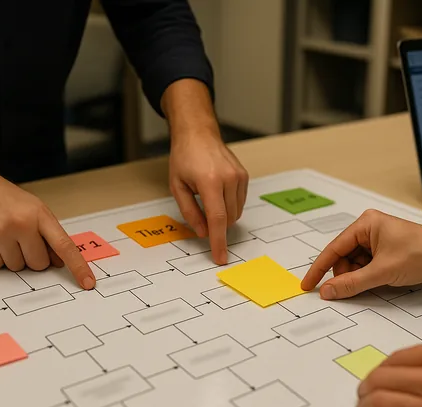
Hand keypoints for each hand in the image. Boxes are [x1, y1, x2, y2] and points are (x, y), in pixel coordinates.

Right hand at [0, 170, 94, 288]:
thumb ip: (50, 235)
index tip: (88, 283)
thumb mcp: (36, 210)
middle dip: (33, 258)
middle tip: (22, 240)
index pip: (64, 246)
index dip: (78, 267)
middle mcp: (21, 223)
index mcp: (39, 215)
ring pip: (16, 267)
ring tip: (5, 236)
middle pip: (38, 264)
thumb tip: (60, 263)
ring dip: (13, 258)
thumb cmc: (8, 199)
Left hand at [169, 132, 248, 264]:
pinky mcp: (244, 176)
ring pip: (236, 213)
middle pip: (228, 218)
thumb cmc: (184, 158)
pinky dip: (229, 206)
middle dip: (216, 226)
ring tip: (207, 198)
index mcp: (209, 181)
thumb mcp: (177, 186)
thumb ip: (190, 212)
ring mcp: (239, 177)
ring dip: (223, 216)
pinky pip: (239, 202)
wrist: (198, 134)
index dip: (218, 241)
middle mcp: (228, 179)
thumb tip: (203, 232)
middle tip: (201, 217)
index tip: (220, 257)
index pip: (217, 219)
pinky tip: (217, 194)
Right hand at [302, 210, 421, 298]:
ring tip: (375, 282)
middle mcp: (368, 228)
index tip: (308, 285)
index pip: (333, 249)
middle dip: (345, 275)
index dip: (319, 269)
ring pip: (354, 264)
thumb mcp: (382, 272)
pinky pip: (366, 265)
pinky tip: (380, 281)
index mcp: (365, 224)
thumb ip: (351, 283)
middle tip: (350, 290)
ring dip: (358, 277)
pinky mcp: (385, 250)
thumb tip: (328, 291)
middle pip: (343, 258)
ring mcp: (377, 239)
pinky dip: (368, 276)